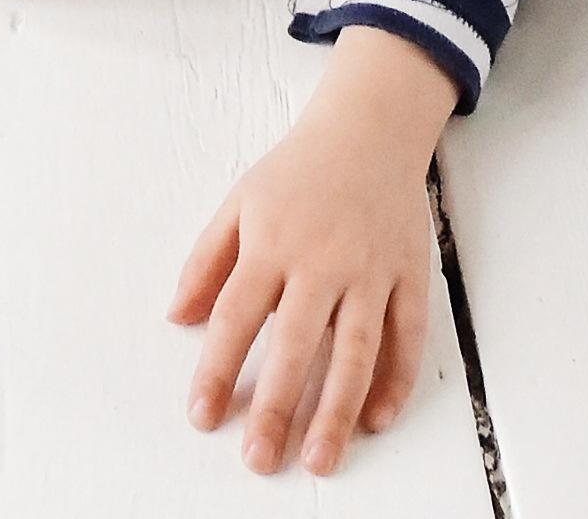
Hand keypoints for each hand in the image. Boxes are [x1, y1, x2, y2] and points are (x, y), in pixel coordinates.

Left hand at [168, 30, 457, 474]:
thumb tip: (177, 317)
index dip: (216, 370)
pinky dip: (398, 377)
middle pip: (296, 343)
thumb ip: (206, 260)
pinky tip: (379, 416)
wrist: (371, 127)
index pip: (237, 316)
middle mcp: (323, 259)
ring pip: (357, 348)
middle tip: (260, 458)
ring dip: (338, 407)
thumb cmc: (300, 170)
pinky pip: (408, 332)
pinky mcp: (410, 270)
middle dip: (277, 406)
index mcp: (274, 242)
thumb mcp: (240, 201)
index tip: (203, 417)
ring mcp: (371, 267)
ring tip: (322, 458)